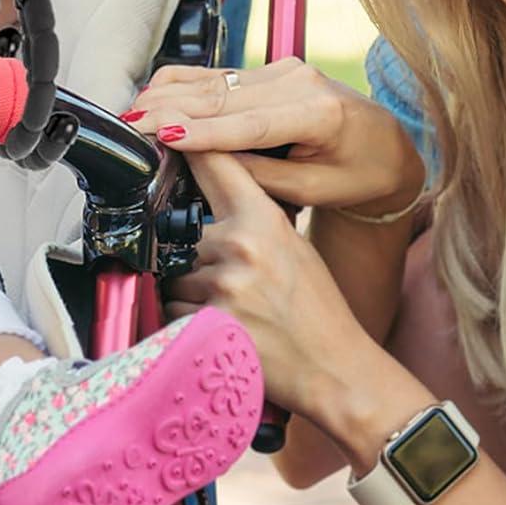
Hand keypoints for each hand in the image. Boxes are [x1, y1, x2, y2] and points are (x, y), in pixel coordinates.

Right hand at [131, 58, 424, 213]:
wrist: (387, 146)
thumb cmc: (359, 173)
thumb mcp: (315, 189)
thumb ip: (261, 174)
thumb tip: (207, 163)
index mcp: (319, 112)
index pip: (250, 123)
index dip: (203, 131)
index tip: (164, 137)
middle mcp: (298, 81)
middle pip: (222, 96)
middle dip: (171, 111)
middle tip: (130, 126)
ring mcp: (282, 70)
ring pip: (212, 81)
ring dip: (168, 96)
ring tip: (132, 113)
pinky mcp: (268, 70)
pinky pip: (217, 76)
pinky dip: (182, 85)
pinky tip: (153, 96)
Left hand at [164, 151, 373, 418]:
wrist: (338, 372)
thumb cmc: (317, 310)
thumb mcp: (292, 246)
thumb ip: (249, 218)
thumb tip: (203, 200)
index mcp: (263, 219)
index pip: (214, 164)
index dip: (189, 147)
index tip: (167, 131)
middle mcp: (240, 245)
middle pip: (184, 234)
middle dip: (196, 256)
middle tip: (233, 283)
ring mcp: (223, 285)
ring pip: (174, 274)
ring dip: (191, 292)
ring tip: (232, 309)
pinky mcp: (207, 323)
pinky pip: (170, 309)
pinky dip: (185, 320)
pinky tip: (221, 329)